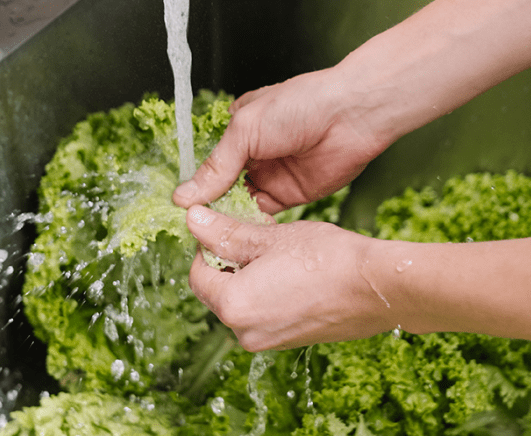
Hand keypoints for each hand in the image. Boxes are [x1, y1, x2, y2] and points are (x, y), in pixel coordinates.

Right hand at [173, 68, 393, 213]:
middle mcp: (255, 155)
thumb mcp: (245, 131)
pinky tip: (237, 234)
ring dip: (229, 219)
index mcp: (240, 131)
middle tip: (191, 228)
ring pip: (242, 204)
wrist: (351, 116)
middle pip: (224, 188)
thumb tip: (184, 196)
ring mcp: (273, 176)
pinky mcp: (293, 195)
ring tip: (209, 235)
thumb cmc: (300, 106)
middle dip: (209, 207)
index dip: (195, 186)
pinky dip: (252, 225)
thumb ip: (216, 168)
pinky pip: (265, 215)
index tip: (179, 208)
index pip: (210, 164)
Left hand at [185, 205, 395, 350]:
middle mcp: (245, 333)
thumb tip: (193, 219)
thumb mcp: (271, 238)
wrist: (379, 287)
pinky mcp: (289, 341)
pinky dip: (267, 293)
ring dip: (249, 276)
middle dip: (228, 262)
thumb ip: (227, 233)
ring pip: (242, 303)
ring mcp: (269, 341)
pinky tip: (292, 271)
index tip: (226, 226)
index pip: (197, 275)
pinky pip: (264, 314)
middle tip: (254, 234)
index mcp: (233, 306)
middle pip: (217, 292)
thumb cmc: (328, 258)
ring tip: (278, 251)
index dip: (207, 246)